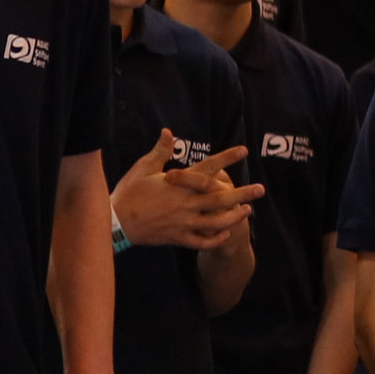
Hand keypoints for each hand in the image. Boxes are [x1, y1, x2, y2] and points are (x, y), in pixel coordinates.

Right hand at [111, 138, 253, 249]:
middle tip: (260, 189)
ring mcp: (183, 222)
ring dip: (234, 216)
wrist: (114, 222)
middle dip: (243, 193)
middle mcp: (185, 203)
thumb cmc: (128, 193)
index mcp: (179, 184)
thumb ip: (159, 152)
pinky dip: (215, 238)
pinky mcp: (177, 237)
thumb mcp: (142, 169)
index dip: (227, 157)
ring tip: (247, 211)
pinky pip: (202, 241)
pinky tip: (225, 233)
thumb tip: (168, 132)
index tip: (244, 150)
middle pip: (220, 198)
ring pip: (216, 221)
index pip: (208, 168)